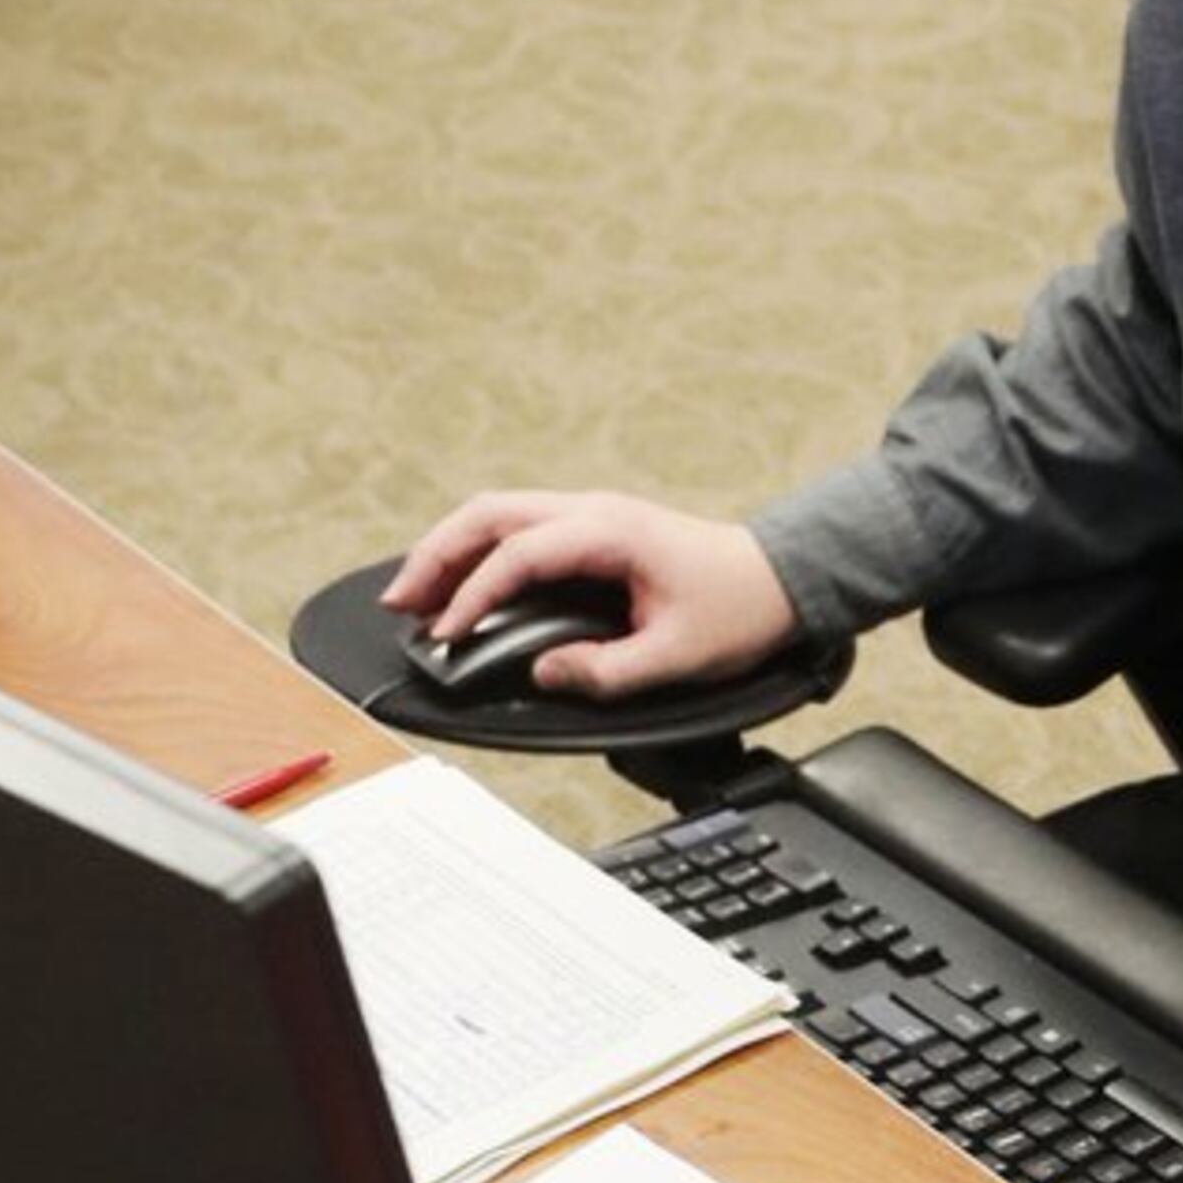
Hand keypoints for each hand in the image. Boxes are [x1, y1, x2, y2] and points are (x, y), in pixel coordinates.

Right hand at [379, 490, 800, 702]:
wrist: (782, 579)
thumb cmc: (741, 608)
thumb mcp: (677, 656)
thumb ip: (607, 671)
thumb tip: (545, 673)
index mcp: (610, 531)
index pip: (518, 554)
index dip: (474, 595)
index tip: (448, 636)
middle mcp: (592, 510)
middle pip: (488, 514)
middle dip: (436, 556)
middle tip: (400, 605)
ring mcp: (589, 514)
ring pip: (497, 514)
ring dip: (450, 550)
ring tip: (415, 598)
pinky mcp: (591, 530)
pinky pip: (518, 528)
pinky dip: (479, 553)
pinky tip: (460, 587)